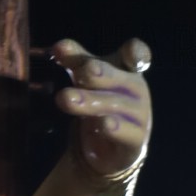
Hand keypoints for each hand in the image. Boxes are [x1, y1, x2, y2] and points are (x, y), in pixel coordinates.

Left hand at [51, 37, 151, 177]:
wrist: (107, 148)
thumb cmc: (99, 102)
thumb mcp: (86, 78)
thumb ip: (74, 60)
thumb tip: (56, 47)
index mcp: (126, 69)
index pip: (137, 54)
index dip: (136, 53)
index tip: (132, 57)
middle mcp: (135, 89)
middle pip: (117, 77)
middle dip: (100, 73)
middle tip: (84, 71)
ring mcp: (138, 114)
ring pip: (114, 104)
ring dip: (90, 101)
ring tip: (65, 98)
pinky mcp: (135, 139)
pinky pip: (124, 132)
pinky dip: (113, 128)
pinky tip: (103, 125)